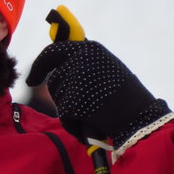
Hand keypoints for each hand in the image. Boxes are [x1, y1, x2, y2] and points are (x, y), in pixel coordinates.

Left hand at [26, 39, 170, 147]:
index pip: (53, 52)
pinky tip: (91, 124)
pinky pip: (64, 115)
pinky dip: (74, 124)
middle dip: (59, 93)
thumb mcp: (105, 67)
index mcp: (88, 48)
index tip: (32, 79)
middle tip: (67, 105)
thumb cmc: (126, 95)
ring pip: (58, 98)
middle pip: (53, 79)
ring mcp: (74, 80)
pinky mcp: (72, 102)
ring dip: (70, 108)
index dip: (40, 66)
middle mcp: (79, 60)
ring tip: (94, 111)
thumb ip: (83, 61)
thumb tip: (58, 62)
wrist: (141, 118)